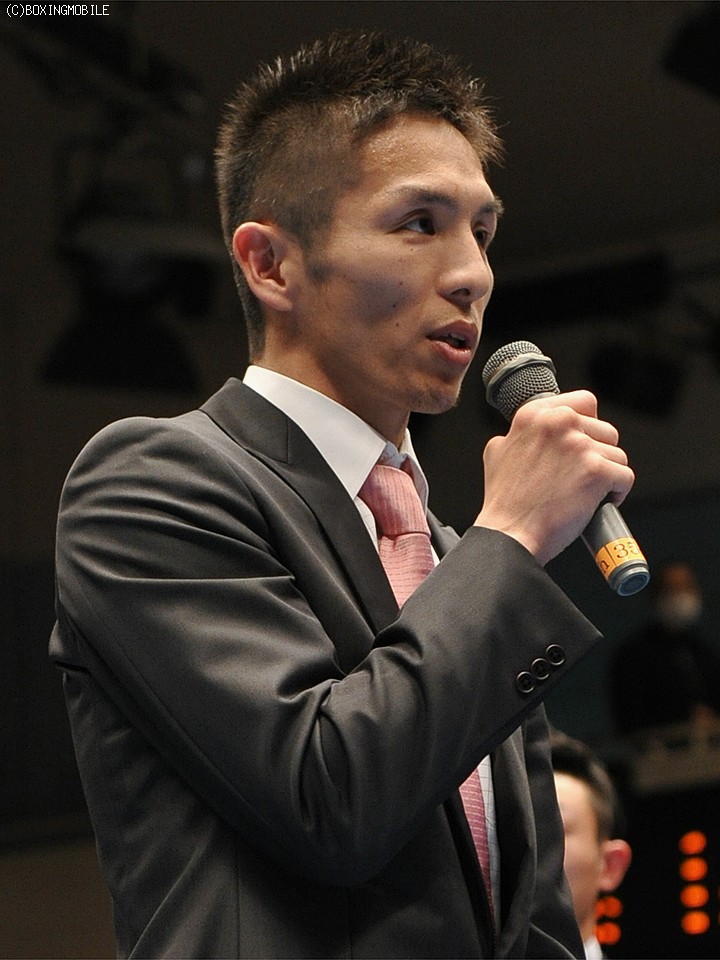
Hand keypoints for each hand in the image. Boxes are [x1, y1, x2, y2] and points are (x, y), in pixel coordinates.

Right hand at [474, 390, 634, 565]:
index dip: (588, 426)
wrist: (509, 534)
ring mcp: (579, 445)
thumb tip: (535, 433)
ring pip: (617, 454)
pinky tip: (597, 503)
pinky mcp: (596, 470)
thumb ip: (520, 434)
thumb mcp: (498, 452)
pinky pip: (625, 477)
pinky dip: (616, 493)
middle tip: (579, 476)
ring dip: (607, 475)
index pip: (584, 402)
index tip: (582, 444)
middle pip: (605, 430)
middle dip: (598, 454)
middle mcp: (559, 422)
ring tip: (586, 492)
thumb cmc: (504, 501)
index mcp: (535, 414)